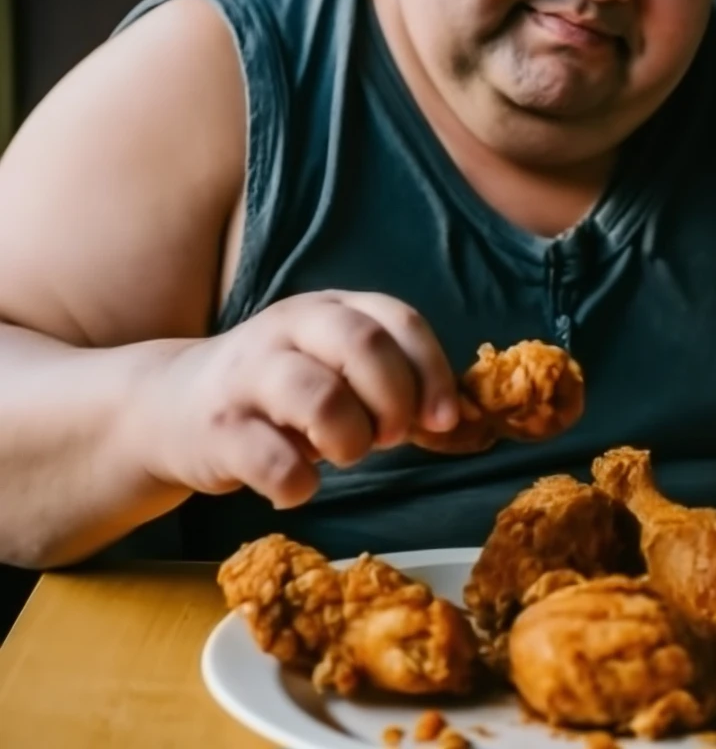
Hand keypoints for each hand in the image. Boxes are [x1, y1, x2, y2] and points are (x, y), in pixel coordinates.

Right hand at [127, 291, 460, 508]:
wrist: (170, 406)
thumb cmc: (278, 392)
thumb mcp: (333, 368)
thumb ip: (392, 384)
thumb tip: (465, 420)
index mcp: (328, 309)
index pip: (398, 321)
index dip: (433, 371)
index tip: (445, 419)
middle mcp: (288, 328)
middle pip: (363, 346)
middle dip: (394, 401)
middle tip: (391, 436)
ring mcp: (248, 374)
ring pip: (321, 398)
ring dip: (351, 440)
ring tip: (344, 454)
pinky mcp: (217, 427)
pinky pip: (276, 463)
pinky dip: (299, 484)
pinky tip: (295, 482)